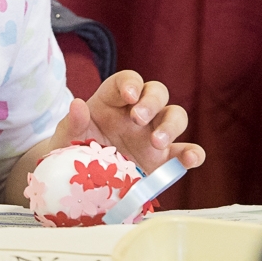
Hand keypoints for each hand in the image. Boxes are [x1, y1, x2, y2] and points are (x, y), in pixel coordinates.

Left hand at [45, 71, 204, 174]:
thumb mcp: (67, 137)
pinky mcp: (164, 159)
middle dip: (151, 102)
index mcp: (112, 100)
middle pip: (157, 92)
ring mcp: (153, 134)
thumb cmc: (73, 150)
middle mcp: (137, 112)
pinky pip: (186, 152)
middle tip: (139, 118)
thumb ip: (72, 122)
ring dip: (171, 125)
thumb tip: (77, 105)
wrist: (79, 180)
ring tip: (156, 141)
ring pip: (175, 116)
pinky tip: (190, 160)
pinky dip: (193, 154)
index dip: (131, 83)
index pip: (127, 80)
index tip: (129, 95)